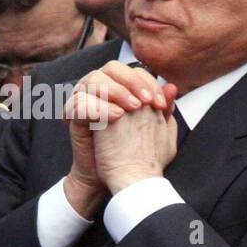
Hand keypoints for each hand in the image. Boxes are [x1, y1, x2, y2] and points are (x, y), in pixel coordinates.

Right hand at [63, 62, 176, 212]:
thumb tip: (172, 88)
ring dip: (116, 91)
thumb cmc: (138, 152)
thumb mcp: (156, 129)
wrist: (121, 178)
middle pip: (111, 68)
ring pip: (93, 79)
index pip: (133, 72)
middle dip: (132, 82)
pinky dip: (98, 106)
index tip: (162, 104)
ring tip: (133, 109)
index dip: (148, 83)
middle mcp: (102, 91)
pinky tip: (117, 116)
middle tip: (147, 102)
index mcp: (121, 89)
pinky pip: (80, 103)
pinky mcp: (74, 117)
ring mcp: (86, 101)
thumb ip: (163, 108)